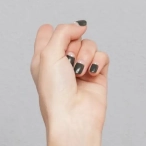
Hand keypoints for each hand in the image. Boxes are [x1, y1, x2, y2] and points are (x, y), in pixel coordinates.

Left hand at [30, 22, 108, 140]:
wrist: (73, 118)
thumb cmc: (55, 93)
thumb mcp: (48, 54)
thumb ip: (63, 31)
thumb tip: (80, 27)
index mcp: (42, 60)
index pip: (47, 33)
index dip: (54, 32)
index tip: (55, 43)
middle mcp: (60, 64)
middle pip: (72, 35)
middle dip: (72, 45)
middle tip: (67, 63)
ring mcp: (80, 69)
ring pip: (89, 43)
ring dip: (85, 55)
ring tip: (79, 73)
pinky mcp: (96, 75)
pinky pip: (102, 55)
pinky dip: (97, 62)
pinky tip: (90, 75)